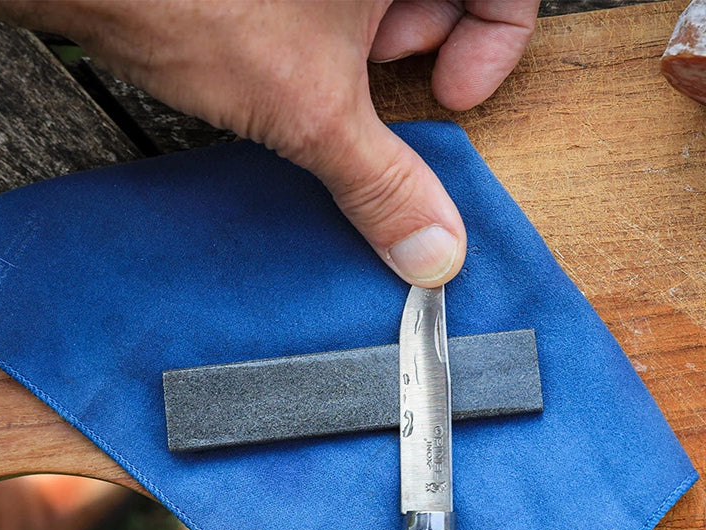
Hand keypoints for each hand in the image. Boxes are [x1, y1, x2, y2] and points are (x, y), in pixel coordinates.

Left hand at [0, 0, 538, 286]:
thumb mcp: (310, 109)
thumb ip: (382, 183)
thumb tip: (432, 250)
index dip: (494, 45)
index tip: (452, 97)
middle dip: (421, 37)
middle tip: (375, 77)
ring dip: (370, 33)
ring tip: (321, 67)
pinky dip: (332, 20)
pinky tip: (292, 48)